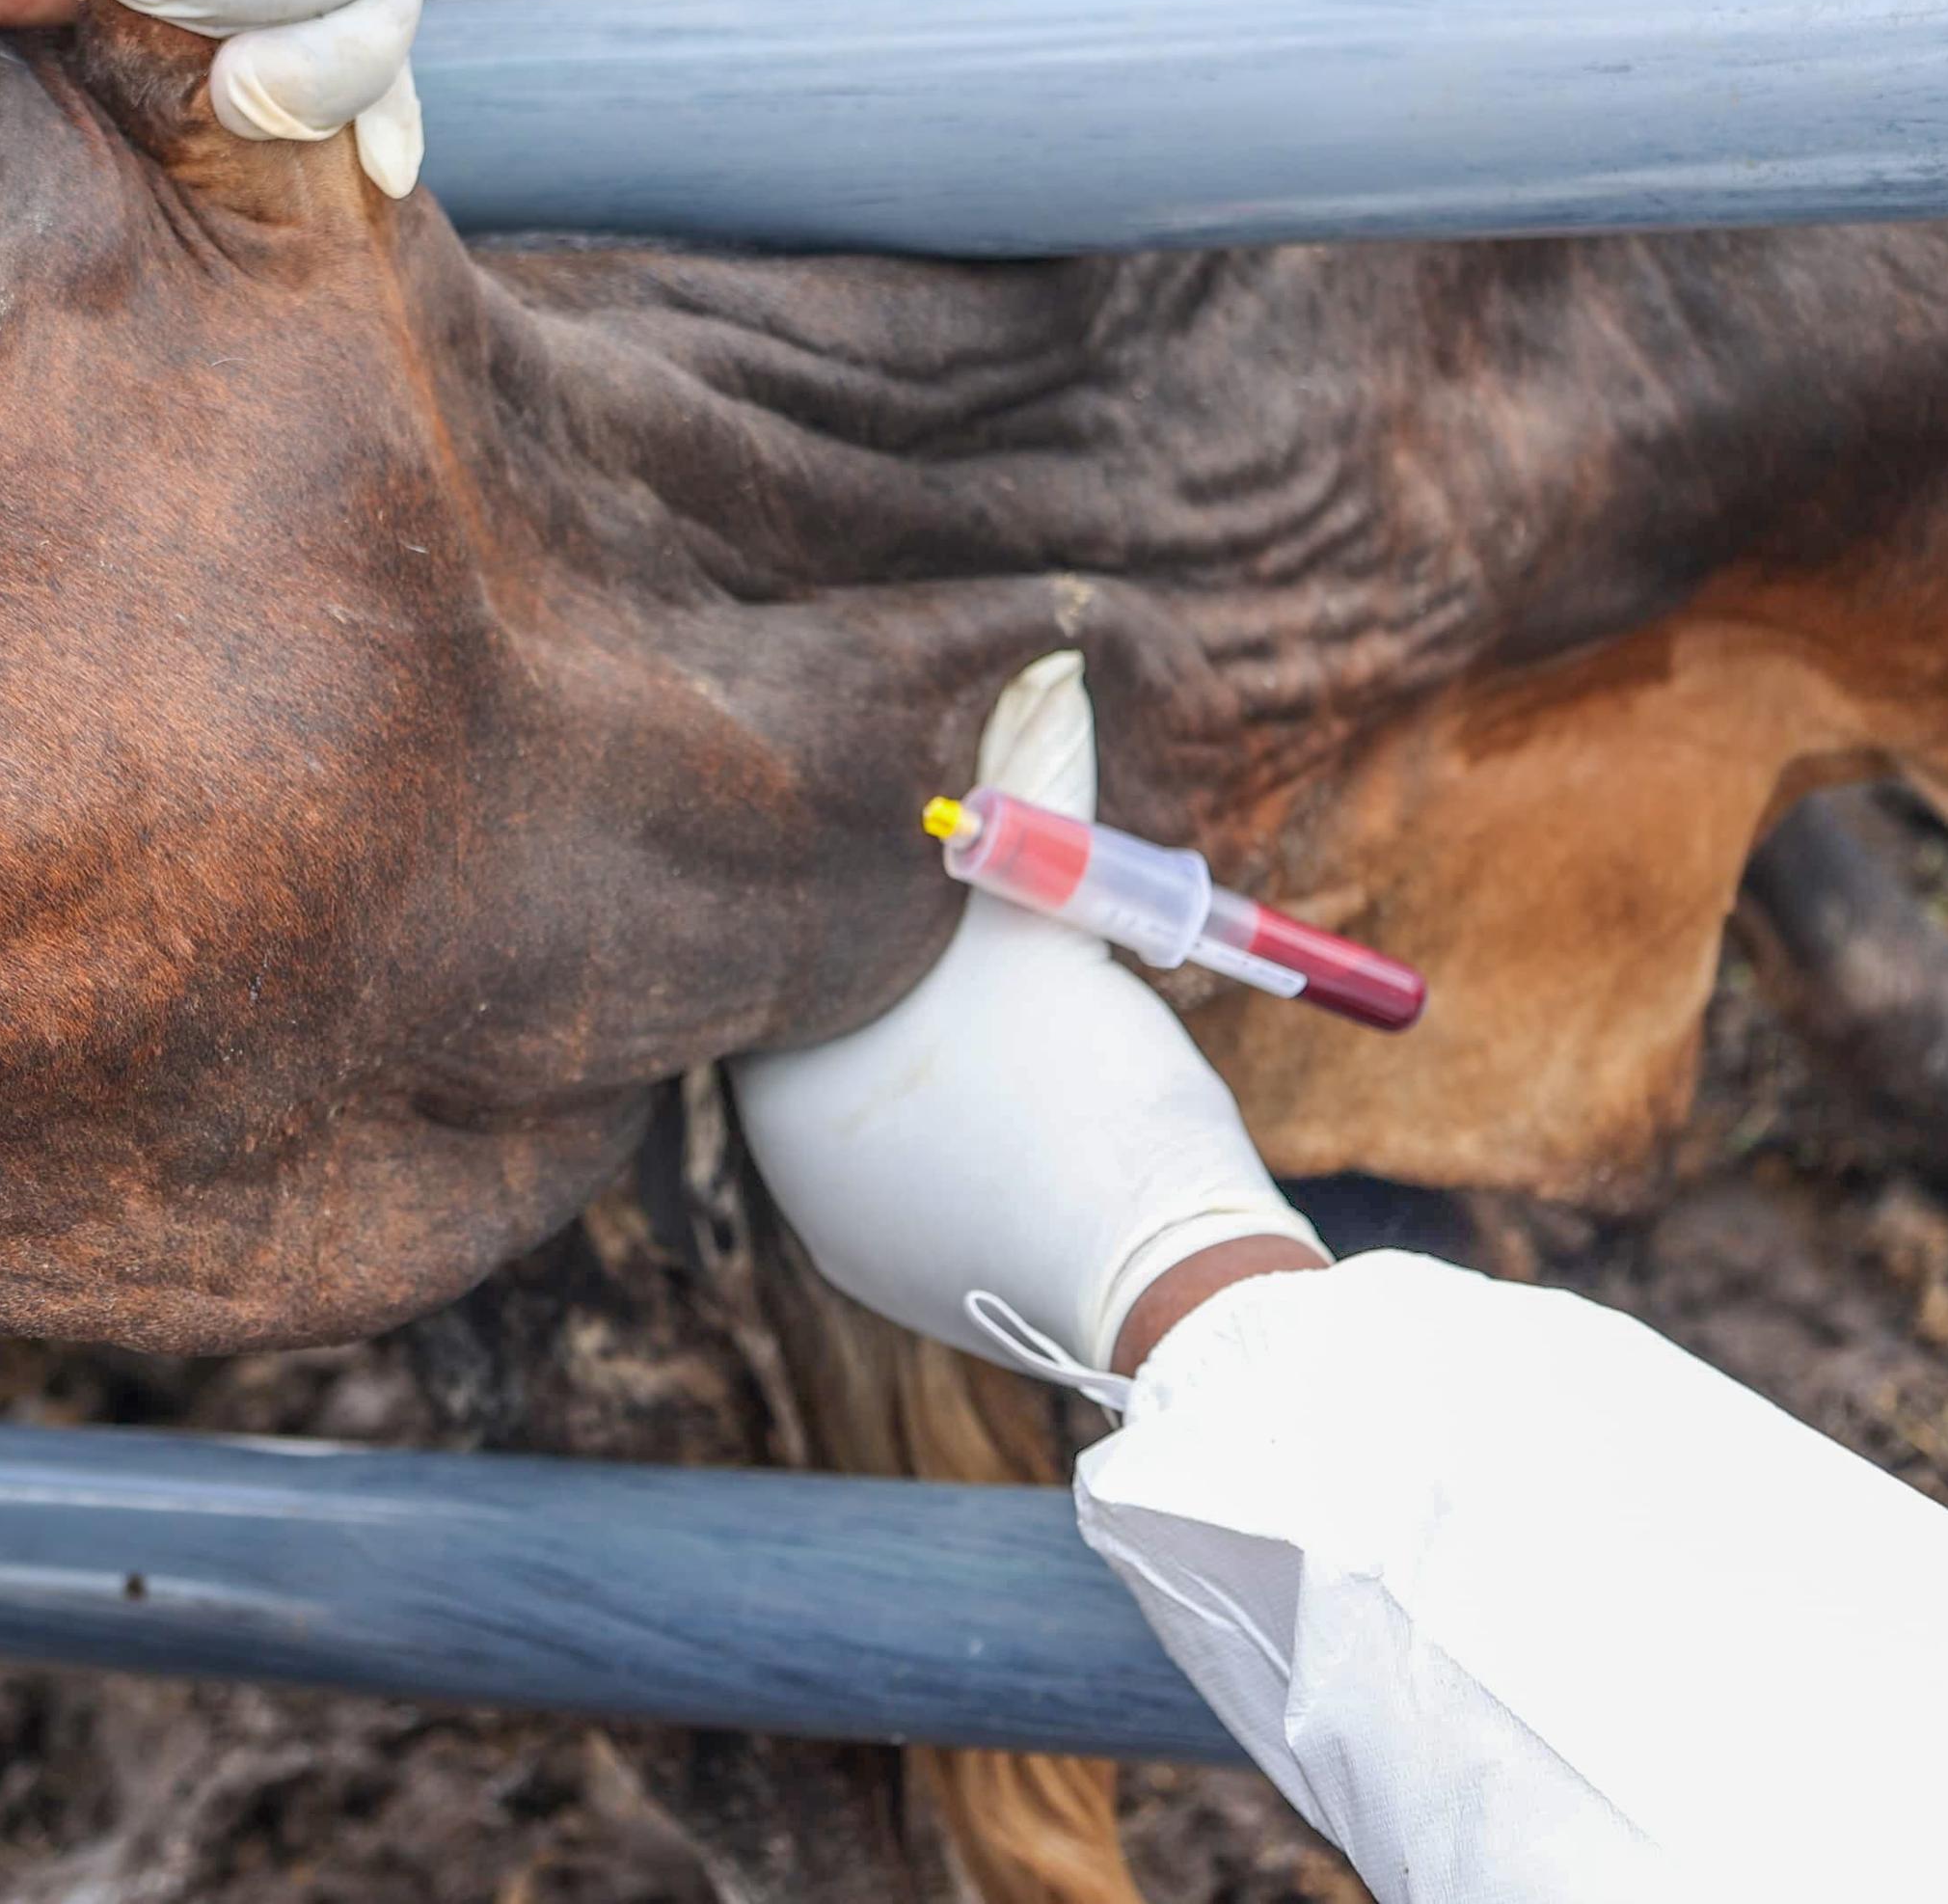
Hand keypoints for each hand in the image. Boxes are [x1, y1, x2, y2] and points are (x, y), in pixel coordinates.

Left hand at [729, 654, 1327, 1397]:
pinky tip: (1024, 1110)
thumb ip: (1026, 816)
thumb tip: (1036, 672)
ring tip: (1010, 1031)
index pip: (787, 952)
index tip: (915, 869)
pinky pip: (910, 1177)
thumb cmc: (1091, 1085)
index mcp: (784, 1072)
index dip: (856, 896)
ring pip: (869, 1102)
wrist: (1164, 1270)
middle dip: (891, 976)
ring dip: (926, 1057)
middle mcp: (783, 1160)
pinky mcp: (900, 1275)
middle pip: (822, 1023)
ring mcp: (841, 1229)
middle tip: (967, 937)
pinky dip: (958, 1136)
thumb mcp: (1050, 931)